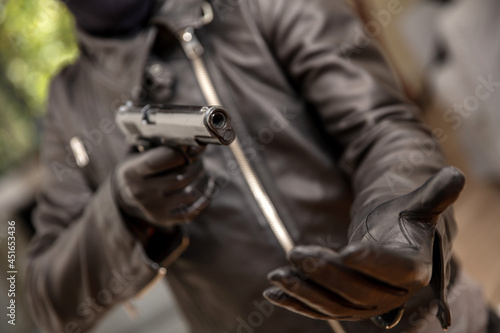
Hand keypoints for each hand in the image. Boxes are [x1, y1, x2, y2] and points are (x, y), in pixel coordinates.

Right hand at [113, 146, 213, 226]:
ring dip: (201, 181)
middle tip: (200, 160)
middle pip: (178, 179)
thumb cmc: (140, 168)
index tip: (193, 148)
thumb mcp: (139, 153)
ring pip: (188, 194)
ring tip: (203, 172)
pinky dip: (203, 201)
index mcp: (131, 172)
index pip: (157, 162)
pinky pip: (190, 212)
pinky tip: (207, 190)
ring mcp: (151, 208)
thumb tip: (191, 141)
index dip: (179, 154)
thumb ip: (159, 146)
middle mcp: (139, 192)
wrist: (124, 193)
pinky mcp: (162, 219)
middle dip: (195, 167)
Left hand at [263, 167, 464, 328]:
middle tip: (295, 252)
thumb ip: (433, 194)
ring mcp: (367, 305)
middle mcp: (391, 294)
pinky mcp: (345, 306)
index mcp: (413, 268)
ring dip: (304, 292)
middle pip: (356, 289)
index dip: (372, 260)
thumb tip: (455, 174)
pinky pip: (319, 309)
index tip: (347, 250)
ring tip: (276, 276)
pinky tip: (271, 294)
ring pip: (334, 305)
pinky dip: (296, 303)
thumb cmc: (403, 220)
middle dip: (324, 273)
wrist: (391, 241)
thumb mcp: (417, 205)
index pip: (394, 268)